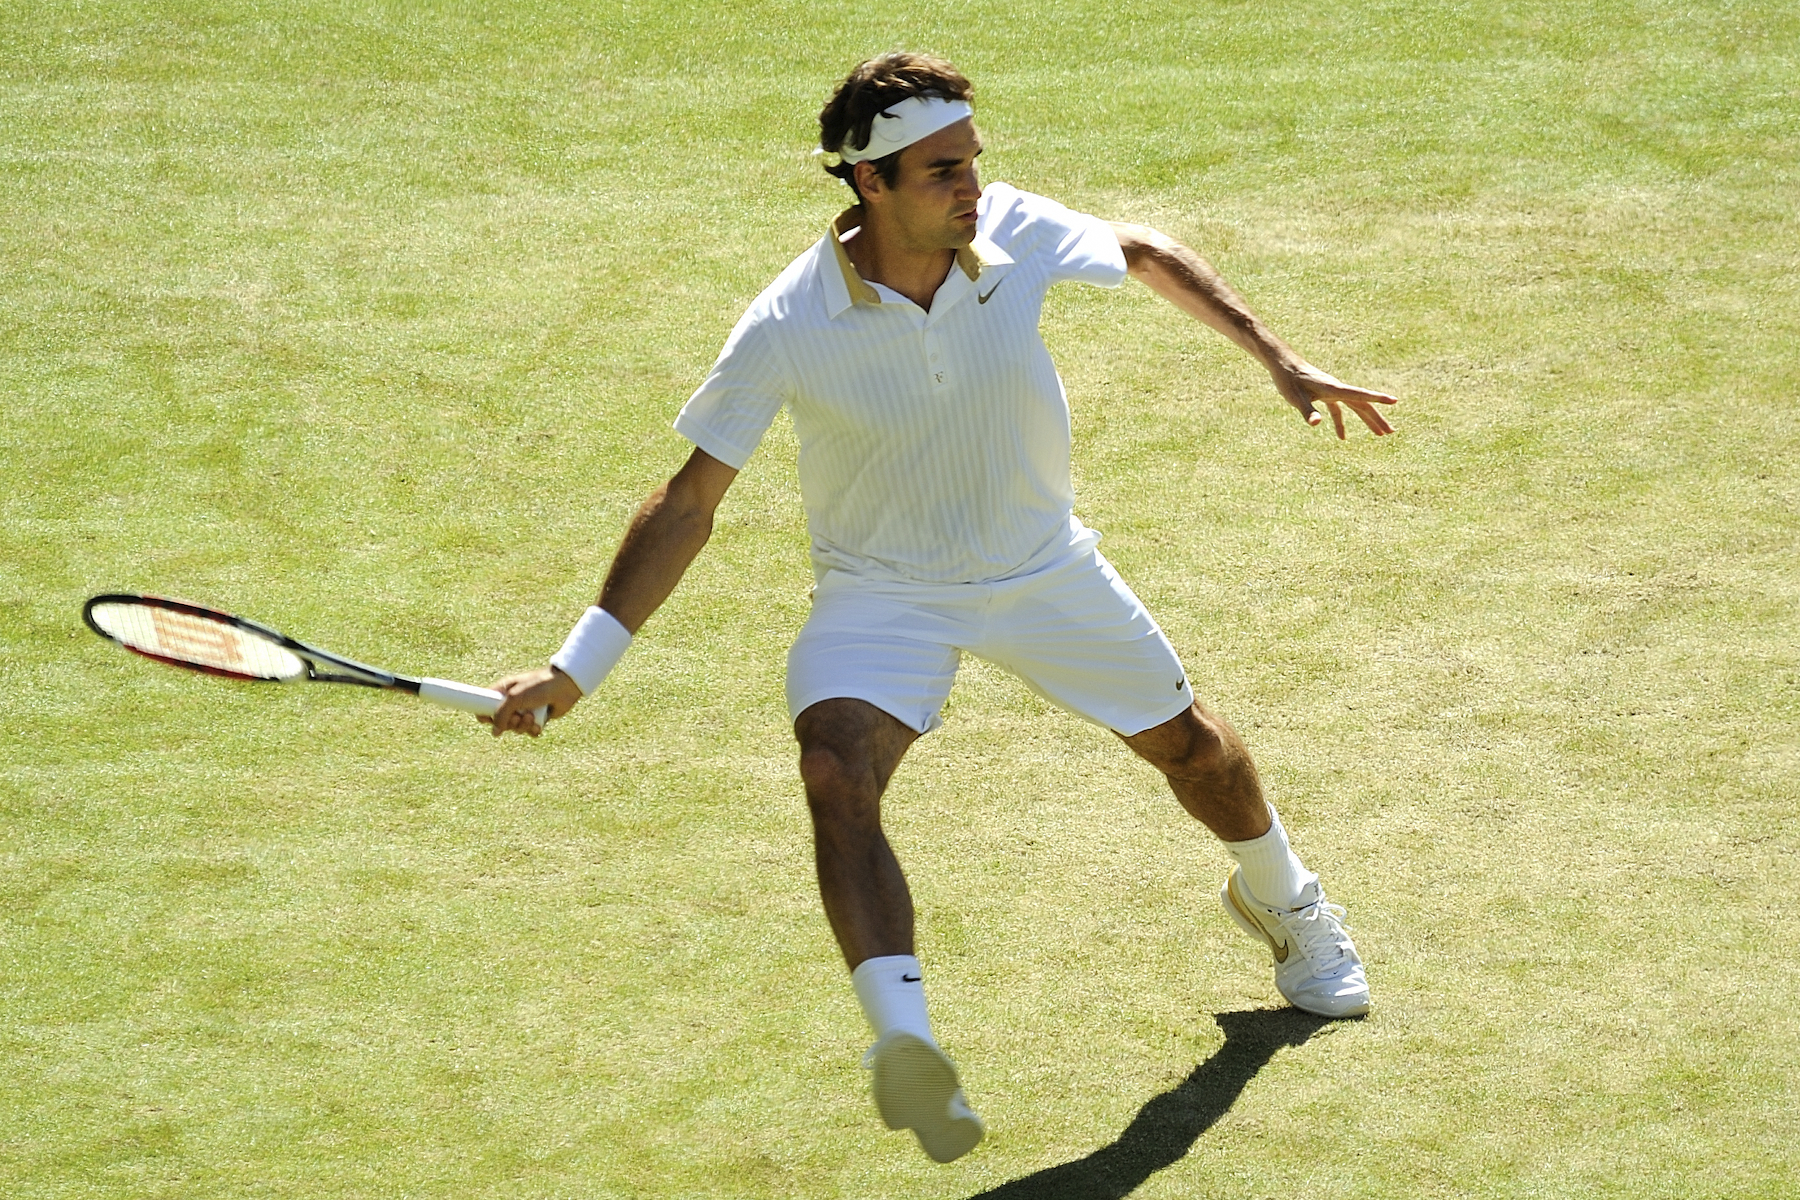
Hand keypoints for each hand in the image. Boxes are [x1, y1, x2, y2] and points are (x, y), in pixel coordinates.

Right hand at [481, 666, 583, 737]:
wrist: (565, 686)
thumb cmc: (538, 686)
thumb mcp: (514, 698)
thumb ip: (501, 715)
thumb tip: (495, 732)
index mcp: (503, 691)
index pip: (485, 705)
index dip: (484, 714)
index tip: (486, 719)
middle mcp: (512, 701)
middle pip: (500, 722)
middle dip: (508, 723)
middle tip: (516, 717)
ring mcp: (525, 710)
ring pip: (515, 728)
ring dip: (522, 726)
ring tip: (531, 717)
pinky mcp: (537, 719)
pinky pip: (529, 731)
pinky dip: (533, 729)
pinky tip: (538, 723)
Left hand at [1272, 361, 1397, 438]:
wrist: (1282, 363)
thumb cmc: (1288, 380)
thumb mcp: (1296, 398)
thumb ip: (1308, 411)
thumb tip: (1317, 424)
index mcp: (1334, 388)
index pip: (1360, 395)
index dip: (1378, 398)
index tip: (1395, 400)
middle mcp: (1337, 388)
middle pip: (1362, 404)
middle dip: (1377, 418)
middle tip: (1391, 432)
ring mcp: (1332, 391)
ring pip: (1354, 406)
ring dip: (1367, 420)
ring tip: (1380, 434)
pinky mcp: (1325, 393)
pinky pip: (1339, 409)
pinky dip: (1341, 423)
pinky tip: (1342, 437)